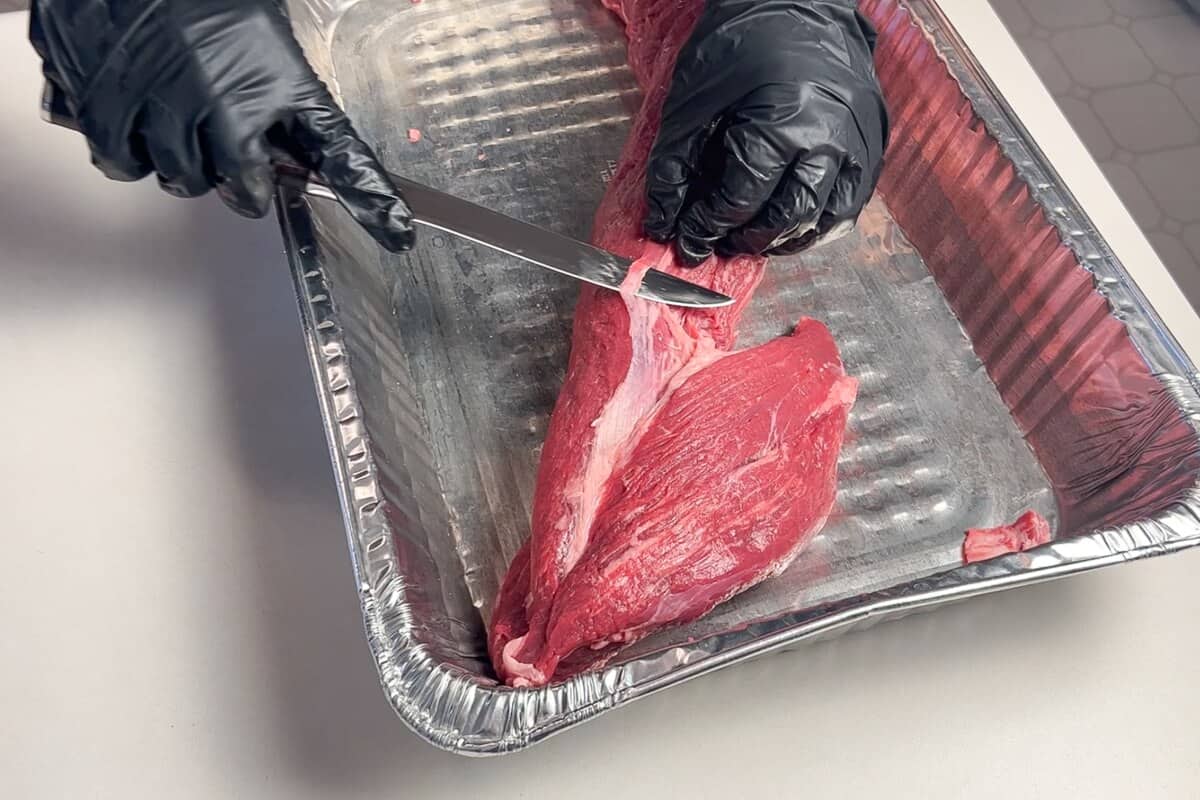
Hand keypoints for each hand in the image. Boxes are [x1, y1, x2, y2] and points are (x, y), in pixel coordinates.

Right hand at [29, 0, 414, 251]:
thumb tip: (292, 132)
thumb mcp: (264, 34)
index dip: (372, 199)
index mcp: (276, 82)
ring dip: (181, 162)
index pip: (341, 153)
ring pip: (179, 179)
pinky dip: (128, 148)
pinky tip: (135, 116)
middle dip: (237, 178)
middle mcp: (224, 106)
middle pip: (240, 191)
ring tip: (177, 119)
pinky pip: (121, 161)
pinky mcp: (105, 106)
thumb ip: (283, 89)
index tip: (399, 230)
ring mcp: (162, 109)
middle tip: (228, 146)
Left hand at [644, 0, 887, 263]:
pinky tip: (791, 222)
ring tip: (754, 235)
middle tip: (720, 240)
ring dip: (785, 237)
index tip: (688, 236)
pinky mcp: (871, 143)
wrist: (798, 2)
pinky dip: (819, 224)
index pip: (741, 199)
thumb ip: (675, 164)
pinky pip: (849, 205)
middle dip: (747, 238)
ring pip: (823, 219)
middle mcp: (828, 139)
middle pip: (785, 216)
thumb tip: (665, 219)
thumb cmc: (741, 42)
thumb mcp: (693, 100)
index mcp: (781, 123)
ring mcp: (857, 144)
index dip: (709, 224)